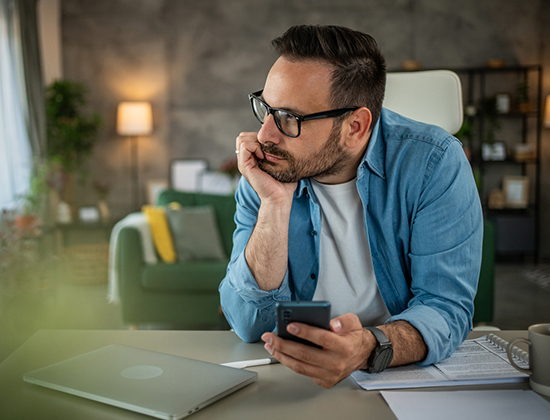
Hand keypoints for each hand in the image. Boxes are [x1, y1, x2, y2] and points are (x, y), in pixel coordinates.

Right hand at [235, 132, 295, 204]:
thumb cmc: (283, 183)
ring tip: (265, 153)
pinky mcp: (244, 166)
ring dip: (256, 142)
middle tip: (267, 149)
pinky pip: (245, 146)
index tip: (272, 147)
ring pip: (242, 138)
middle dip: (257, 137)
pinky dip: (255, 146)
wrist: (279, 197)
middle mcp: (246, 159)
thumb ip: (277, 150)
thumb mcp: (281, 162)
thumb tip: (282, 138)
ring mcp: (244, 162)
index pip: (249, 136)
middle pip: (243, 136)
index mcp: (253, 158)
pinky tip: (263, 156)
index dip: (260, 137)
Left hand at [261, 313, 375, 387]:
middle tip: (270, 336)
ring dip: (281, 355)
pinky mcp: (323, 381)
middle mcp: (336, 363)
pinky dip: (289, 362)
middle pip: (305, 354)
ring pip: (300, 366)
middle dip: (284, 344)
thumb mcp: (354, 322)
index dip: (305, 332)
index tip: (290, 325)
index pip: (322, 339)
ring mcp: (329, 375)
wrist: (361, 355)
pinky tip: (280, 353)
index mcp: (345, 347)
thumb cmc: (353, 337)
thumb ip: (345, 321)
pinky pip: (302, 371)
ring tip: (270, 344)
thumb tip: (334, 324)